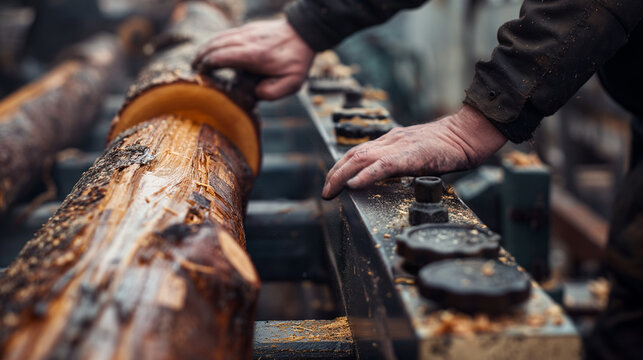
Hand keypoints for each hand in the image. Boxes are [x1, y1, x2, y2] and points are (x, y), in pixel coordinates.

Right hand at [193, 18, 314, 99]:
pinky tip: (211, 49)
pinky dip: (215, 41)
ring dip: (205, 48)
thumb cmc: (297, 61)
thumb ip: (272, 92)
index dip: (208, 64)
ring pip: (219, 37)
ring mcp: (246, 32)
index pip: (222, 56)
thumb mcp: (292, 83)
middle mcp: (247, 41)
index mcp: (254, 55)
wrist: (304, 34)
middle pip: (216, 45)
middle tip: (193, 69)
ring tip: (197, 60)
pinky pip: (226, 34)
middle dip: (201, 57)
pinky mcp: (248, 29)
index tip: (201, 73)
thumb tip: (254, 94)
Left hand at [322, 105, 506, 198]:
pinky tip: (353, 185)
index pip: (358, 152)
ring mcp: (400, 145)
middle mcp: (391, 140)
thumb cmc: (449, 147)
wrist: (468, 134)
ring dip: (342, 175)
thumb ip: (401, 161)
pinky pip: (383, 166)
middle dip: (335, 173)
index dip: (341, 166)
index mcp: (392, 140)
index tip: (332, 182)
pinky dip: (365, 175)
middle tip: (325, 191)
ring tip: (331, 190)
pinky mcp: (412, 155)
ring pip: (362, 158)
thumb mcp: (418, 153)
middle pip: (354, 154)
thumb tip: (387, 177)